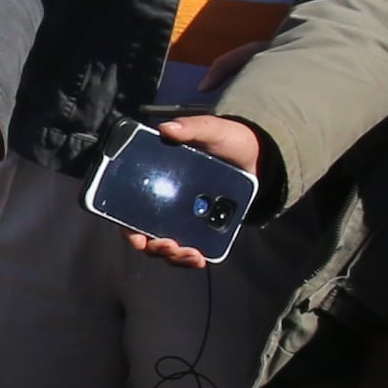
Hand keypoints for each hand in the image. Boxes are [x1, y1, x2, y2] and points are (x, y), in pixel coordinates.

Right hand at [119, 112, 265, 270]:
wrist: (258, 156)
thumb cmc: (229, 140)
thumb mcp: (211, 130)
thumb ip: (191, 128)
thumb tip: (167, 129)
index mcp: (158, 179)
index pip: (130, 208)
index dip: (128, 226)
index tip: (137, 236)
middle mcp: (164, 203)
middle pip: (147, 233)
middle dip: (155, 246)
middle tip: (170, 245)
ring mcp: (184, 218)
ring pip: (168, 246)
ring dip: (175, 256)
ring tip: (192, 254)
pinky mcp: (203, 229)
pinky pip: (191, 249)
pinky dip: (192, 258)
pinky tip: (202, 258)